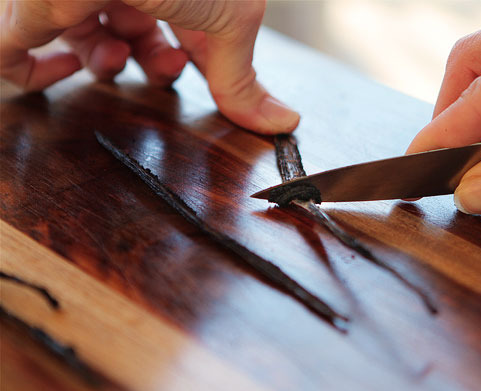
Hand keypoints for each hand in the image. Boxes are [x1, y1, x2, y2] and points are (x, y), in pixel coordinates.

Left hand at [0, 0, 299, 133]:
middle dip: (154, 63)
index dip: (197, 62)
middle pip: (135, 35)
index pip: (184, 32)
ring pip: (82, 39)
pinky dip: (33, 70)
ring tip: (118, 60)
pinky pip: (10, 50)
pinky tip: (66, 66)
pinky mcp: (29, 7)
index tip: (211, 86)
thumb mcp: (232, 20)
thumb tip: (286, 122)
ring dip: (105, 65)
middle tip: (168, 67)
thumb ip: (244, 80)